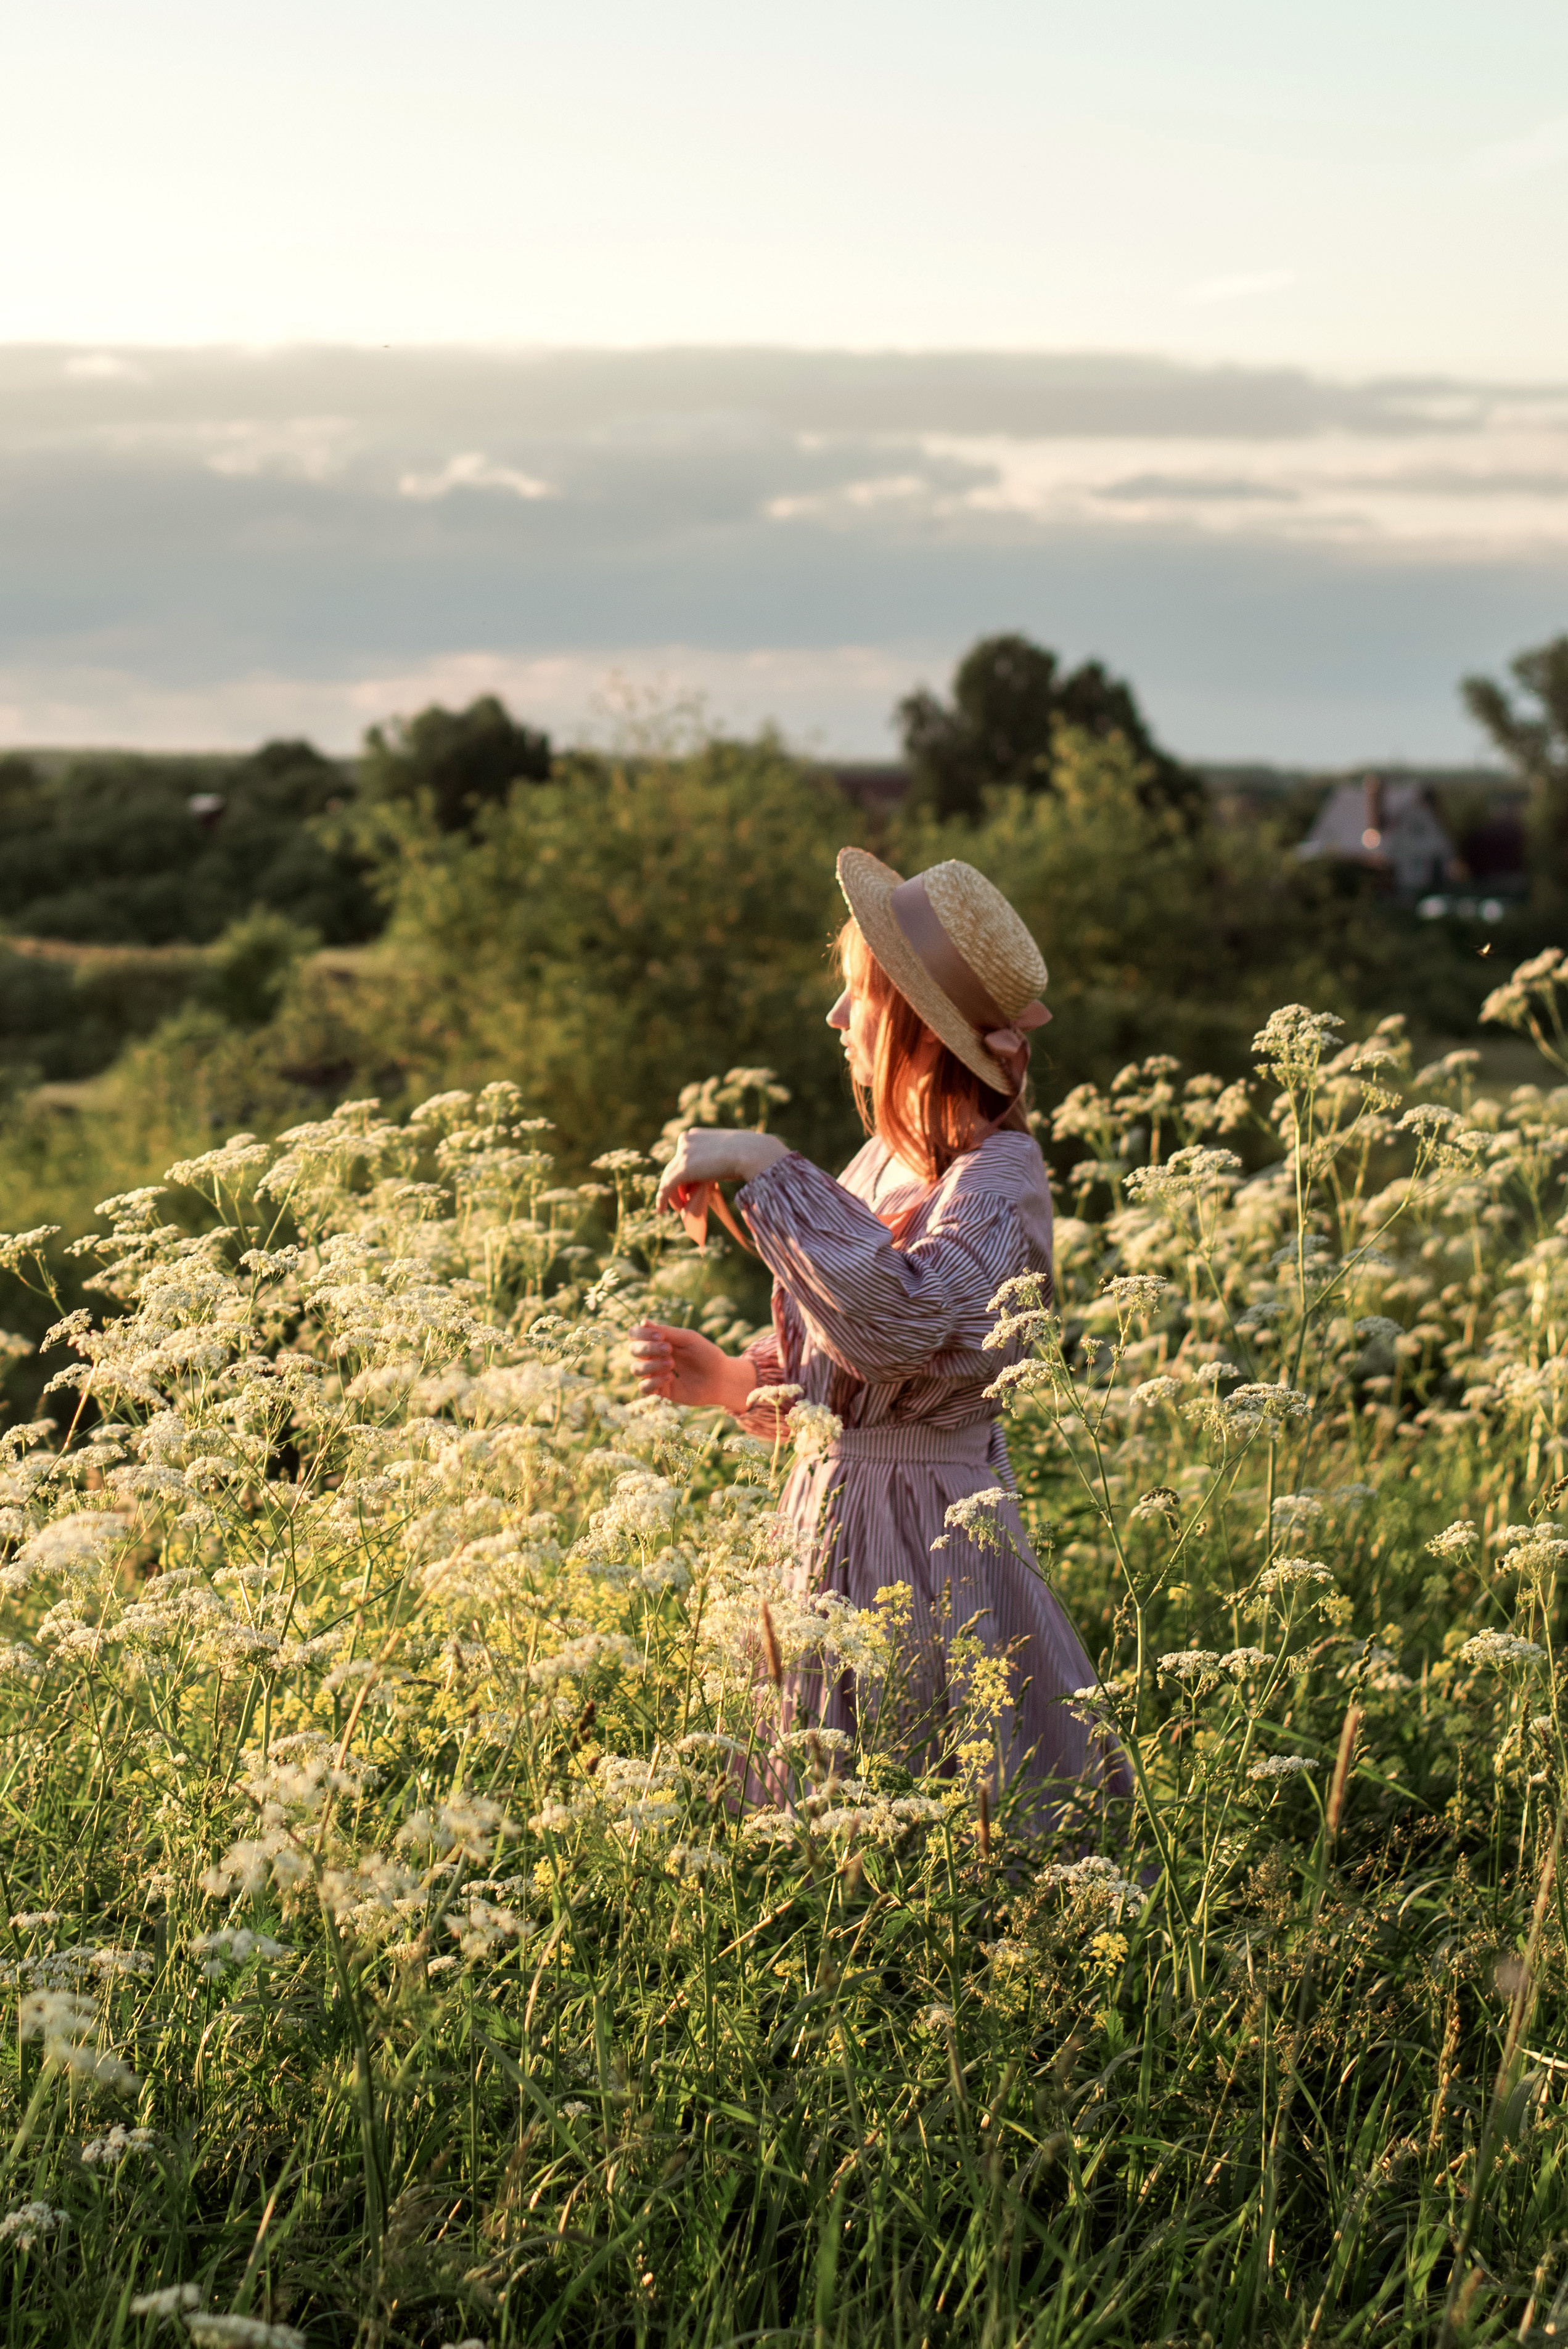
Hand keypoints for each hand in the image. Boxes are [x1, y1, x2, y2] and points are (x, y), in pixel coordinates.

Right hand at [628, 1321, 757, 1412]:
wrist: (721, 1378)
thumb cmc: (706, 1354)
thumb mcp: (688, 1339)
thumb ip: (666, 1331)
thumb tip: (642, 1322)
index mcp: (658, 1341)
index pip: (635, 1335)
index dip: (641, 1334)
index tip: (660, 1335)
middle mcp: (653, 1357)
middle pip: (633, 1350)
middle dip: (647, 1348)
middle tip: (668, 1348)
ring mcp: (655, 1375)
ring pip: (636, 1369)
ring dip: (651, 1365)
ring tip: (671, 1364)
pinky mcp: (660, 1391)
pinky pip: (644, 1388)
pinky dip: (653, 1381)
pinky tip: (670, 1377)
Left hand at [655, 1127, 789, 1214]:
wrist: (752, 1152)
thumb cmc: (749, 1152)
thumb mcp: (727, 1152)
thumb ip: (716, 1159)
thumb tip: (718, 1169)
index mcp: (694, 1135)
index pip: (683, 1157)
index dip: (683, 1176)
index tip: (689, 1188)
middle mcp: (685, 1141)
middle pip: (673, 1168)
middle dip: (677, 1186)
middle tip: (683, 1201)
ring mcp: (683, 1154)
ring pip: (669, 1178)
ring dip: (673, 1195)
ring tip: (680, 1208)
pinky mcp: (682, 1168)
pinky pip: (667, 1187)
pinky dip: (662, 1199)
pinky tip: (661, 1210)